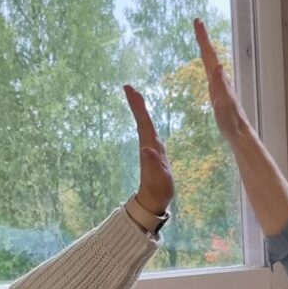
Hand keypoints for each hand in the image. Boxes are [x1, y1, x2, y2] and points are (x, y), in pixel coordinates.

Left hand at [123, 84, 172, 215]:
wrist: (153, 201)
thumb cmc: (158, 190)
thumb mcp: (159, 178)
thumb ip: (154, 164)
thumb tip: (146, 148)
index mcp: (150, 147)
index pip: (143, 122)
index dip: (138, 107)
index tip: (130, 91)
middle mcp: (149, 145)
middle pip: (142, 120)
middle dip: (136, 104)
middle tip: (128, 87)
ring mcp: (151, 149)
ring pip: (144, 125)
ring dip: (140, 111)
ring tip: (136, 97)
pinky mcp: (154, 153)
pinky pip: (149, 133)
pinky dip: (146, 122)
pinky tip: (145, 119)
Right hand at [194, 18, 250, 142]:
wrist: (239, 133)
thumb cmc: (231, 122)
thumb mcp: (224, 104)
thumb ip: (221, 85)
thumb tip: (219, 66)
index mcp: (219, 79)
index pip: (210, 54)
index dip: (203, 38)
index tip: (197, 21)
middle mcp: (220, 79)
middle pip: (210, 54)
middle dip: (203, 37)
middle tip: (197, 22)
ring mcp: (219, 85)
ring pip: (211, 61)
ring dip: (206, 48)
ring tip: (200, 37)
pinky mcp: (218, 93)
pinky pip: (211, 72)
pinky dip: (208, 63)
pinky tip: (208, 66)